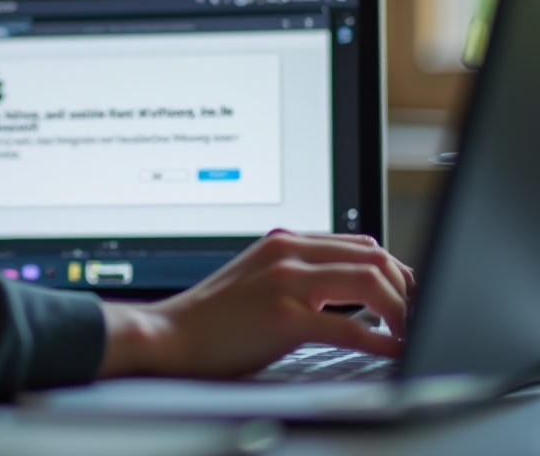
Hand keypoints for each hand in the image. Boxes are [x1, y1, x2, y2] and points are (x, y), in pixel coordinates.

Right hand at [99, 229, 414, 379]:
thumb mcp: (260, 278)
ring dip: (401, 310)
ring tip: (411, 333)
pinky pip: (348, 326)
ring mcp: (285, 281)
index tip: (412, 298)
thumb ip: (302, 274)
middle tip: (419, 318)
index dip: (396, 271)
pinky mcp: (282, 316)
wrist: (171, 334)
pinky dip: (380, 340)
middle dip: (407, 288)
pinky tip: (392, 351)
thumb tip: (355, 286)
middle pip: (372, 256)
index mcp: (284, 241)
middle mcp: (287, 252)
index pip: (359, 243)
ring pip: (368, 282)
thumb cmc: (216, 316)